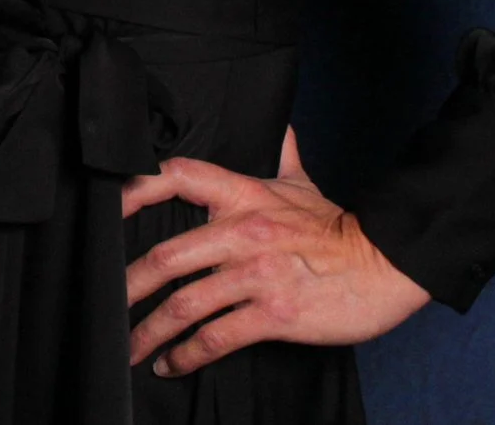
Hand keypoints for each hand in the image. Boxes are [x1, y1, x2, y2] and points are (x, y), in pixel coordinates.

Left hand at [123, 127, 427, 375]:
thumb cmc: (341, 228)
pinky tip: (171, 363)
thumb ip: (285, 157)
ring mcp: (257, 274)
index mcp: (245, 195)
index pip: (177, 177)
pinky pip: (216, 337)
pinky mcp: (274, 314)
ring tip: (129, 347)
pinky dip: (186, 354)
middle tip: (106, 305)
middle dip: (128, 287)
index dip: (135, 190)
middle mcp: (243, 231)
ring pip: (184, 303)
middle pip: (165, 255)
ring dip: (149, 330)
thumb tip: (282, 130)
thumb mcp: (306, 185)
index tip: (108, 212)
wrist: (387, 264)